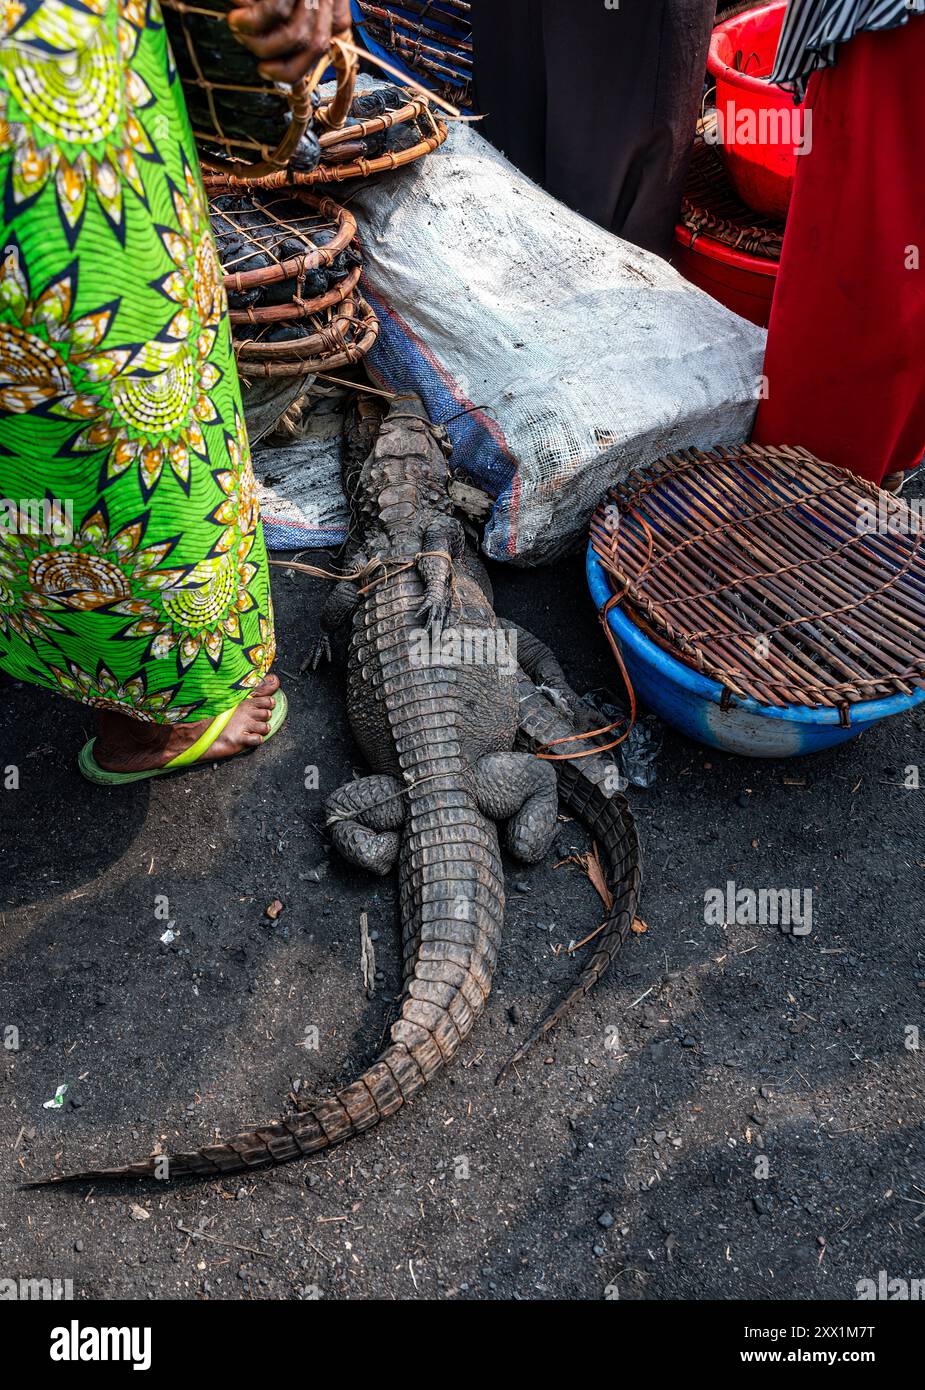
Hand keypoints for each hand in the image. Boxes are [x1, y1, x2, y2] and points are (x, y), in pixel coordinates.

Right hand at [227, 0, 351, 84]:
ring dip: (262, 45)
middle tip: (259, 64)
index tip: (269, 69)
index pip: (327, 38)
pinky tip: (236, 18)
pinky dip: (251, 23)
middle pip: (316, 44)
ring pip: (295, 35)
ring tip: (239, 32)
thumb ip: (301, 11)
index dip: (299, 66)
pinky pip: (272, 12)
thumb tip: (297, 49)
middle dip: (285, 66)